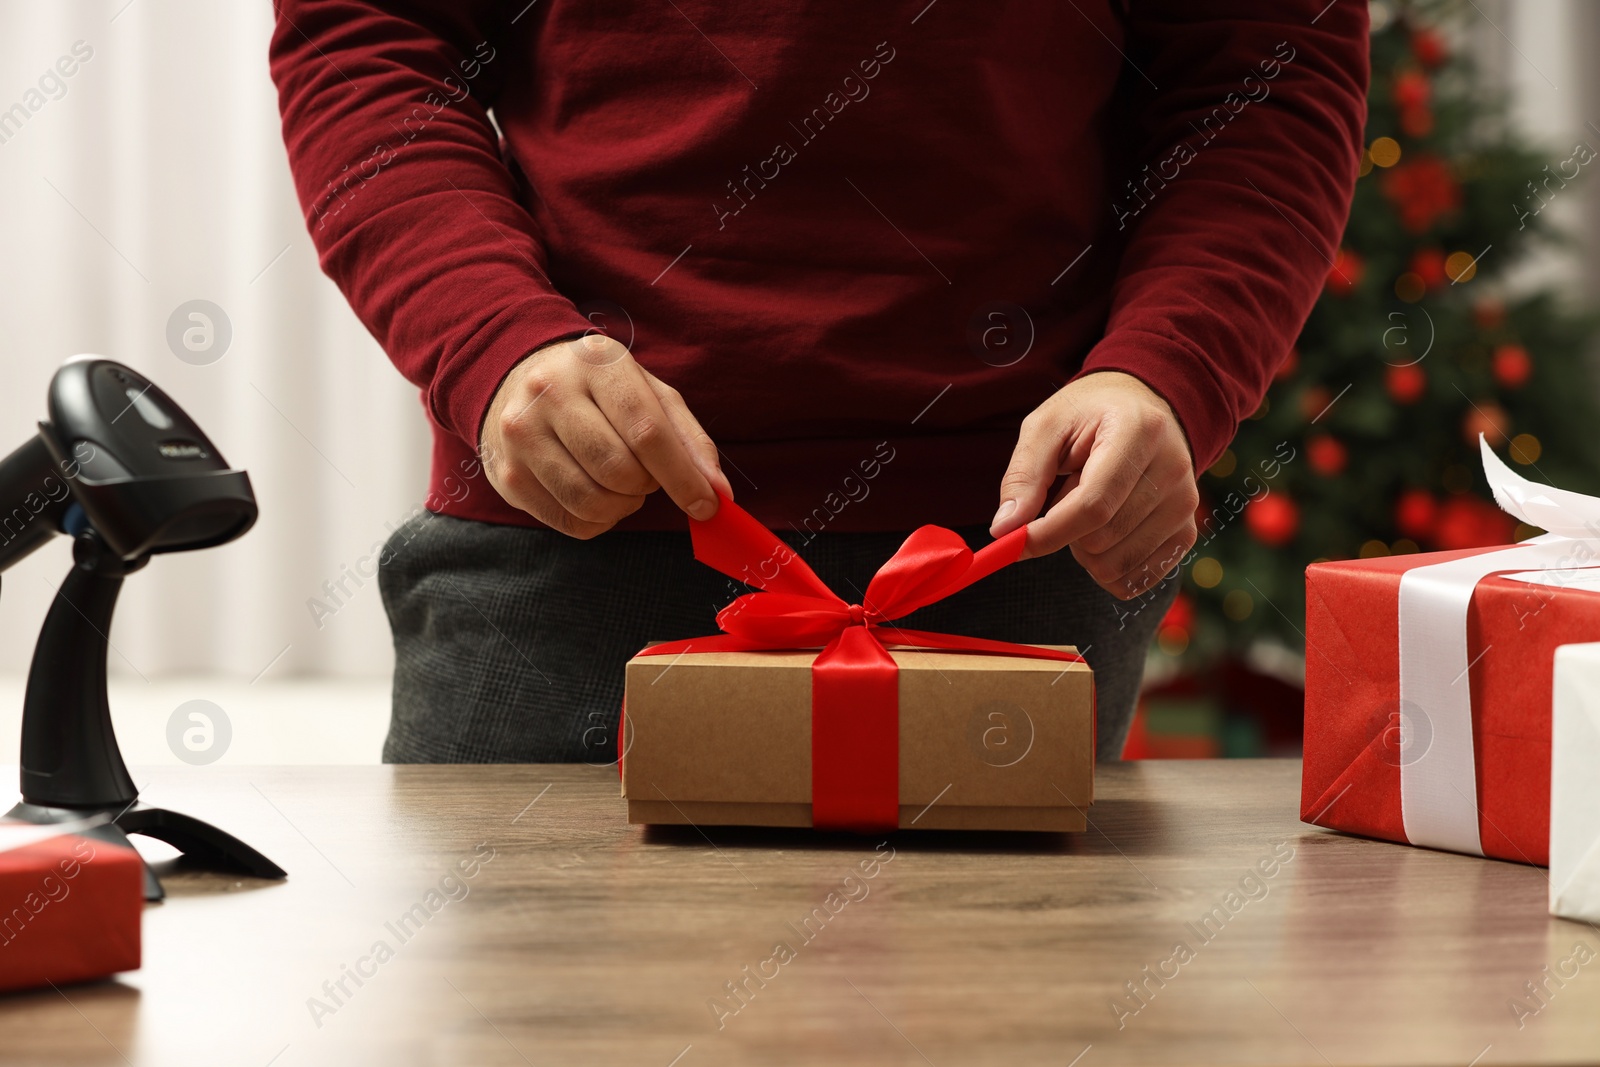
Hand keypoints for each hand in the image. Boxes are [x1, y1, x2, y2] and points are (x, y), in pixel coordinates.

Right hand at [480, 333, 732, 537]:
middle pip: (619, 471)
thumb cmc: (597, 388)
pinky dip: (597, 521)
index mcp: (595, 364)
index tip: (708, 505)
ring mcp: (520, 437)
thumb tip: (719, 494)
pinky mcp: (507, 476)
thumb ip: (689, 439)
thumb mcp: (648, 392)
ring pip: (593, 503)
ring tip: (620, 484)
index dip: (682, 476)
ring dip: (622, 507)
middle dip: (647, 486)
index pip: (646, 430)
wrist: (515, 377)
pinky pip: (570, 524)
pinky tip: (595, 495)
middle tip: (645, 474)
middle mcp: (549, 394)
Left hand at [990, 371, 1198, 599]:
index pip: (1093, 505)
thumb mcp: (1046, 427)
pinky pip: (1136, 580)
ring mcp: (1185, 505)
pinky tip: (1106, 532)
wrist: (1142, 408)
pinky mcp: (1187, 532)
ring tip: (1090, 509)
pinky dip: (1107, 569)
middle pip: (1102, 539)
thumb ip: (1023, 476)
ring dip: (1085, 552)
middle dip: (1065, 534)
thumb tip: (1004, 529)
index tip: (1015, 542)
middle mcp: (1173, 470)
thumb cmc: (1088, 416)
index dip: (1049, 532)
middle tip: (1064, 498)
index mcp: (1138, 432)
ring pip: (1116, 565)